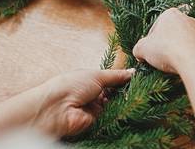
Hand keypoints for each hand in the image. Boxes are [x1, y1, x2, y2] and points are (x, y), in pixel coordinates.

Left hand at [0, 69, 133, 138]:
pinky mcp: (95, 121)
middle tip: (138, 88)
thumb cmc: (72, 85)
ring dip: (122, 102)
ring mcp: (93, 108)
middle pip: (113, 93)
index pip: (111, 80)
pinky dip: (117, 113)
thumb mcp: (97, 75)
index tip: (137, 78)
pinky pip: (110, 116)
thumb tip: (133, 72)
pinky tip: (127, 108)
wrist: (56, 107)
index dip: (122, 79)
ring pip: (114, 105)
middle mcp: (92, 94)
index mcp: (90, 80)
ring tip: (134, 97)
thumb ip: (116, 76)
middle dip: (124, 91)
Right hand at [133, 8, 194, 73]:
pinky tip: (183, 65)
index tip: (148, 55)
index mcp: (170, 14)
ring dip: (176, 52)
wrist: (194, 59)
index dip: (149, 44)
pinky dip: (187, 57)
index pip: (154, 29)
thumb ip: (138, 49)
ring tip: (171, 64)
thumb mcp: (142, 49)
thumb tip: (139, 53)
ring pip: (182, 42)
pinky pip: (192, 50)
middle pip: (169, 35)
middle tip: (159, 60)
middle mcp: (186, 18)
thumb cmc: (166, 49)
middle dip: (164, 47)